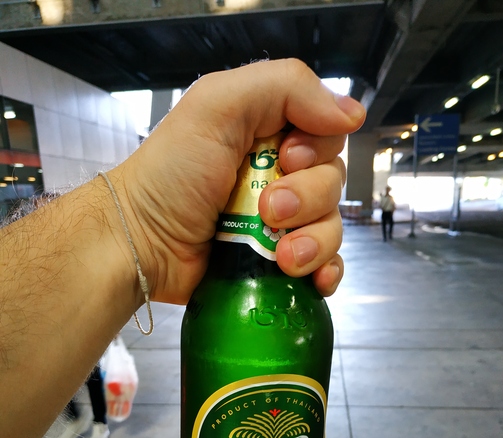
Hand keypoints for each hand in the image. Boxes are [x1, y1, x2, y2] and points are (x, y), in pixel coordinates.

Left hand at [111, 58, 365, 303]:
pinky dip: (327, 271)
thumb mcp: (219, 104)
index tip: (284, 158)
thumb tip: (353, 113)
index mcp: (269, 133)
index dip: (316, 149)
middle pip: (333, 183)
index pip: (327, 135)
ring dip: (314, 241)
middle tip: (267, 210)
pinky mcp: (278, 264)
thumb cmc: (171, 173)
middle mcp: (280, 176)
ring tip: (280, 254)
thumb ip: (286, 87)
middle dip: (307, 199)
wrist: (141, 244)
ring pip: (332, 227)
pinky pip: (325, 265)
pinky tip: (315, 277)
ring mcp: (281, 225)